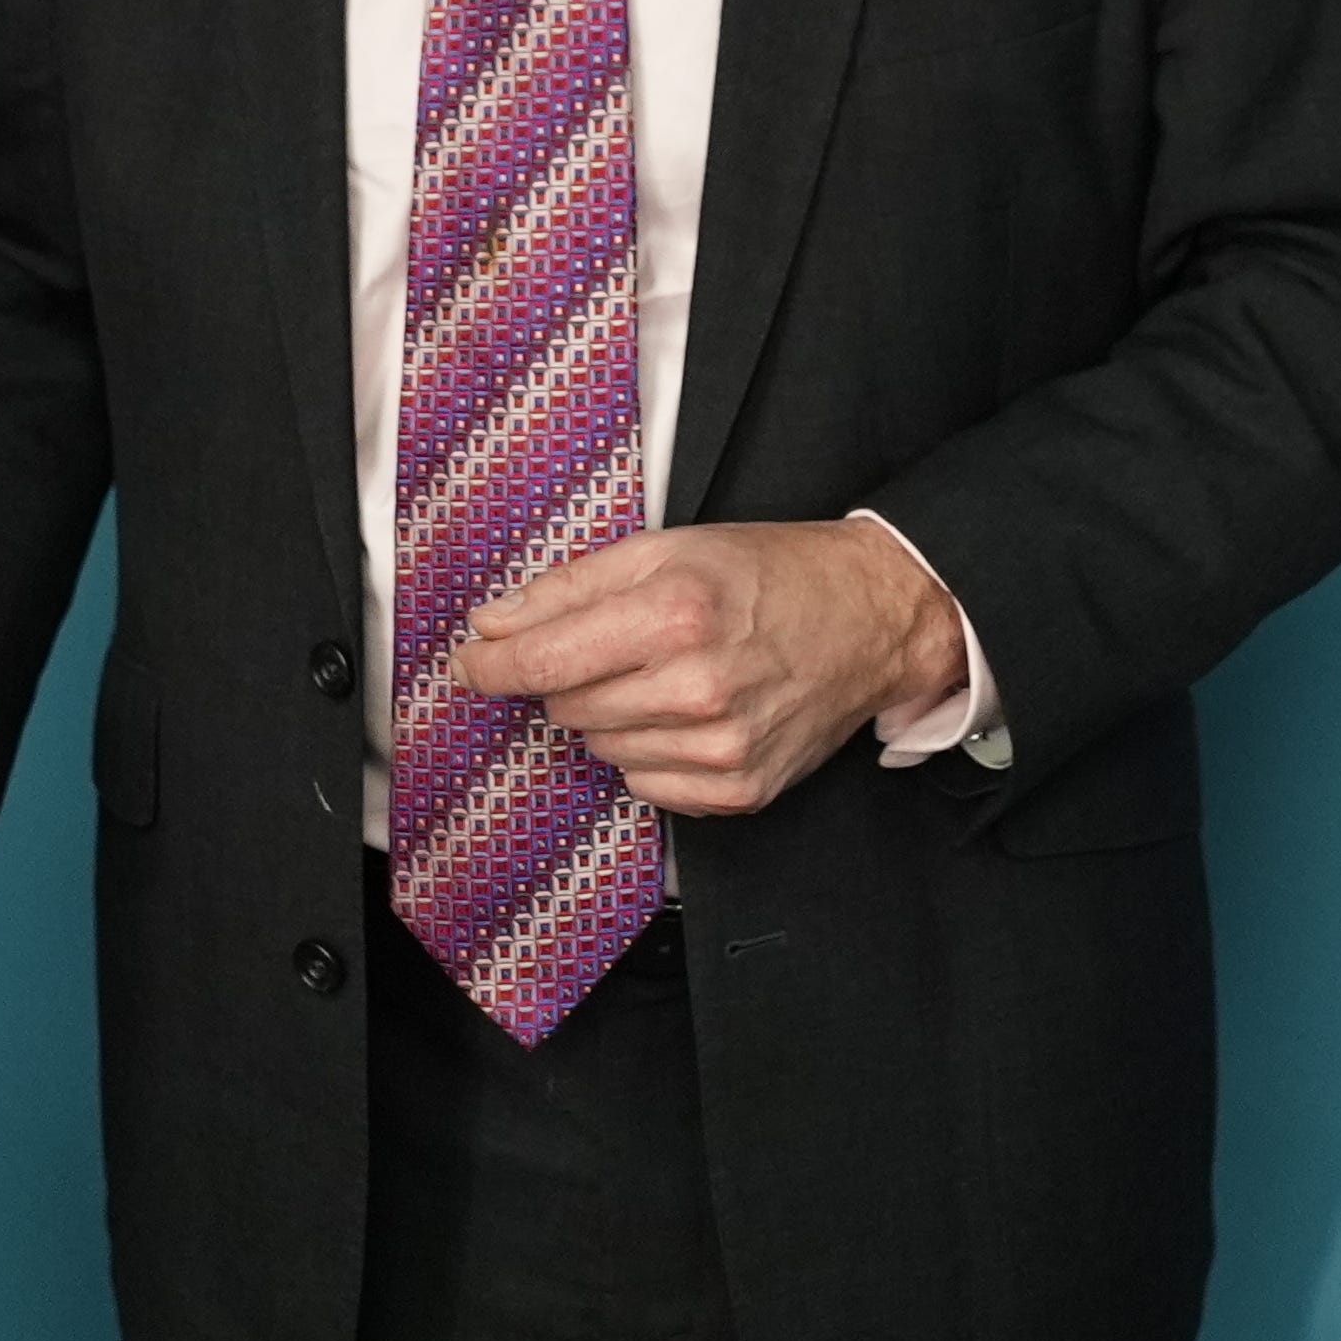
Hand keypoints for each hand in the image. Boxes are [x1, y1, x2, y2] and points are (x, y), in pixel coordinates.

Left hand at [450, 520, 964, 819]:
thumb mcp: (669, 550)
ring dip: (613, 715)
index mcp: (676, 614)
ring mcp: (721, 747)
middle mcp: (698, 687)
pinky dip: (651, 753)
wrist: (868, 617)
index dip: (490, 664)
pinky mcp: (738, 790)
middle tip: (619, 645)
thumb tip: (492, 624)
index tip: (472, 662)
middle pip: (566, 706)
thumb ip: (572, 585)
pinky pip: (646, 786)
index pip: (542, 660)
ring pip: (602, 749)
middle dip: (571, 676)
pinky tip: (689, 715)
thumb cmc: (771, 575)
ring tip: (667, 675)